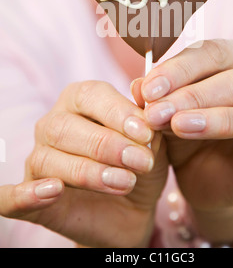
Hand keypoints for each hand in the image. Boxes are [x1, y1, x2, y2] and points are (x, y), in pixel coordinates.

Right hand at [0, 81, 167, 247]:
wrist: (134, 209)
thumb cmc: (140, 165)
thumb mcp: (154, 141)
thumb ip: (148, 115)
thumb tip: (140, 86)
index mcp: (80, 100)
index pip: (91, 95)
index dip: (118, 112)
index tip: (146, 133)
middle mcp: (53, 124)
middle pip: (66, 126)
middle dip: (106, 144)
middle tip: (140, 161)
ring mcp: (39, 159)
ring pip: (49, 159)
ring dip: (89, 172)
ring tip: (125, 182)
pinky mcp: (29, 197)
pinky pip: (12, 196)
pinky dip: (25, 195)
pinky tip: (53, 191)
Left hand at [132, 40, 232, 231]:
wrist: (207, 177)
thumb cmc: (188, 135)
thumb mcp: (166, 115)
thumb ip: (156, 99)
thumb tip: (138, 86)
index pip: (211, 52)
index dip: (178, 69)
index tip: (147, 90)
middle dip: (191, 95)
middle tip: (156, 113)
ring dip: (217, 118)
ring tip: (180, 127)